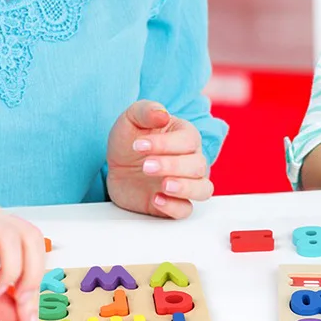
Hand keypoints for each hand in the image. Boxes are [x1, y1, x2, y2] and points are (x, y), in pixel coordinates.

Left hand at [106, 100, 212, 218]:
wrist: (117, 166)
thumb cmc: (130, 139)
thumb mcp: (131, 118)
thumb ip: (147, 110)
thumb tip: (163, 114)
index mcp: (186, 136)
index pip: (189, 141)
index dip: (165, 144)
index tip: (138, 145)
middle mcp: (192, 160)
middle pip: (198, 166)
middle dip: (172, 166)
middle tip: (145, 166)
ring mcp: (185, 184)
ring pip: (203, 189)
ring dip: (185, 188)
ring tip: (163, 185)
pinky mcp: (174, 204)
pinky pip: (186, 210)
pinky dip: (174, 207)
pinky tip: (156, 199)